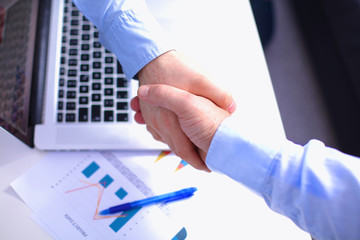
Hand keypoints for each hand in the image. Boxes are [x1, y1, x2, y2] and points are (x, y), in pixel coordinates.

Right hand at [132, 50, 234, 171]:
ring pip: (164, 139)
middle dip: (190, 156)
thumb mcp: (202, 79)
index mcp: (172, 119)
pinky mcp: (148, 111)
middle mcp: (159, 122)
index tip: (208, 166)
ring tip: (192, 150)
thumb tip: (232, 108)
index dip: (198, 161)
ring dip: (177, 146)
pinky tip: (173, 133)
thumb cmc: (174, 68)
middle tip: (204, 161)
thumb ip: (218, 95)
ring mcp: (151, 117)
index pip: (184, 150)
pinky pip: (156, 130)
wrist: (151, 56)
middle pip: (174, 147)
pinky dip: (164, 134)